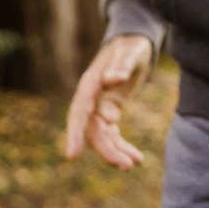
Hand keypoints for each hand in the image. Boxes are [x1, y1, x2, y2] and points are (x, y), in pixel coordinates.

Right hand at [63, 34, 152, 168]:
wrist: (134, 42)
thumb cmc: (132, 45)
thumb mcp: (131, 50)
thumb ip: (123, 63)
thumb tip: (113, 79)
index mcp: (91, 83)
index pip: (79, 112)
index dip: (75, 133)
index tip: (72, 156)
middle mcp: (91, 98)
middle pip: (92, 130)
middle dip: (106, 150)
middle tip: (125, 166)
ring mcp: (99, 106)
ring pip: (102, 136)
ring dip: (115, 152)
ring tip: (133, 164)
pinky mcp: (110, 111)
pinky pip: (112, 133)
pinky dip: (122, 146)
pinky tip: (136, 158)